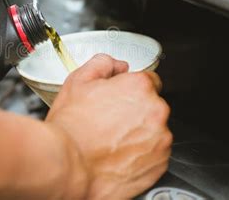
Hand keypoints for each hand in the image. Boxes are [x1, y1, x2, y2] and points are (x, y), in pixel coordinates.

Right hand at [46, 54, 171, 198]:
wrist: (68, 165)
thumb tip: (117, 66)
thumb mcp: (78, 81)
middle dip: (136, 112)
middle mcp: (156, 110)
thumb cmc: (71, 126)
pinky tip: (119, 155)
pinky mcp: (160, 163)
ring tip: (113, 140)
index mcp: (139, 87)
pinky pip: (156, 155)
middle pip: (152, 106)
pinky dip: (142, 155)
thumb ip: (103, 64)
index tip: (121, 100)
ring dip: (140, 133)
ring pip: (155, 131)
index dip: (131, 90)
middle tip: (111, 121)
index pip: (148, 80)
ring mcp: (160, 139)